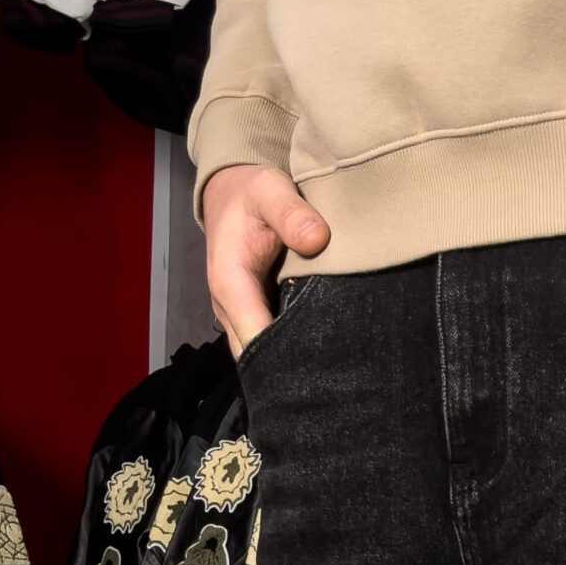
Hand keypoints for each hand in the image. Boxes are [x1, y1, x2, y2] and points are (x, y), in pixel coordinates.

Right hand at [200, 164, 330, 356]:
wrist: (232, 192)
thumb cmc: (251, 193)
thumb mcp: (270, 190)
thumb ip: (291, 213)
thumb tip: (317, 240)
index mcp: (231, 284)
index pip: (255, 339)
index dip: (284, 358)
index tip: (320, 362)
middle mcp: (231, 309)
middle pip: (257, 359)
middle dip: (291, 369)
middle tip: (334, 373)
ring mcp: (240, 315)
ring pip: (262, 356)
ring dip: (292, 362)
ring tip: (331, 367)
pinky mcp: (253, 315)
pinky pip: (269, 343)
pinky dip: (292, 348)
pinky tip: (321, 350)